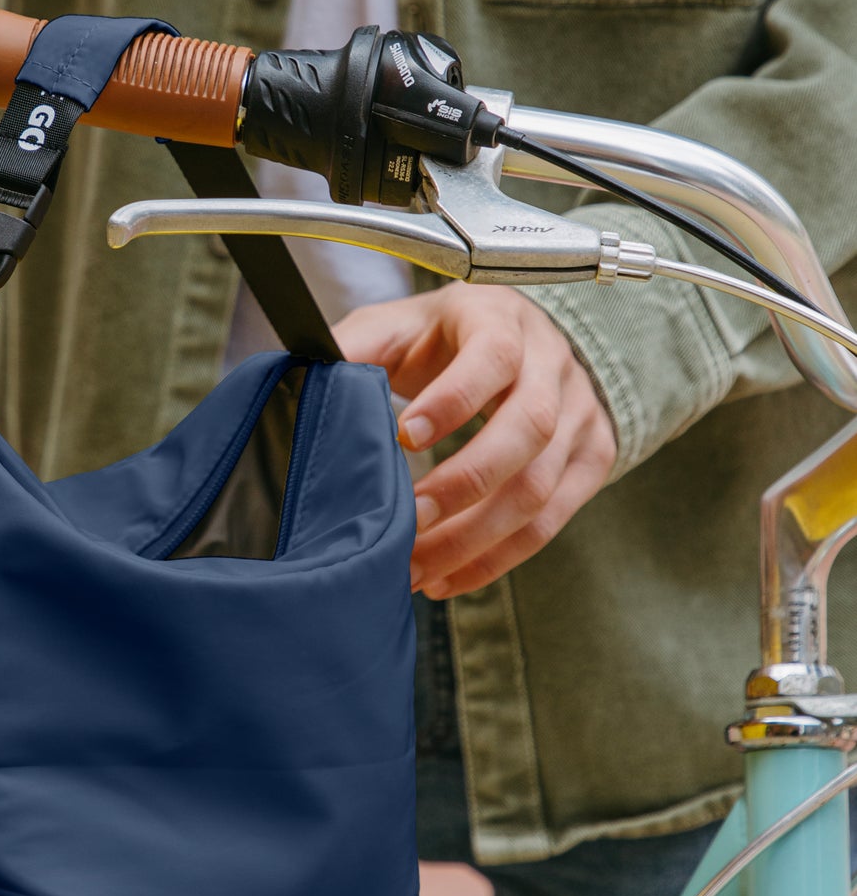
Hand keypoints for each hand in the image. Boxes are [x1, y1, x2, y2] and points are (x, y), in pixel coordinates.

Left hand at [335, 285, 615, 598]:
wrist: (514, 339)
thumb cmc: (439, 338)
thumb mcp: (393, 326)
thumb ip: (351, 350)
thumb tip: (302, 382)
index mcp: (500, 318)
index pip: (493, 356)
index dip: (453, 400)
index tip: (404, 438)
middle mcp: (552, 362)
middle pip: (529, 429)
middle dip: (465, 484)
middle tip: (408, 522)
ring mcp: (580, 412)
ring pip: (541, 486)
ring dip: (476, 538)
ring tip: (417, 568)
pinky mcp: (592, 458)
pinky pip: (551, 521)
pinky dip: (498, 558)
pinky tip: (449, 577)